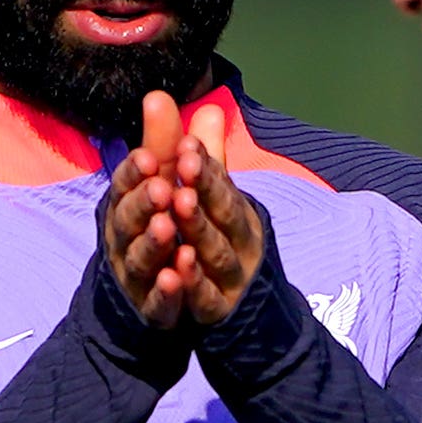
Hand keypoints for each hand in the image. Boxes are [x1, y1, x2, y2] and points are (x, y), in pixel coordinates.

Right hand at [103, 128, 200, 327]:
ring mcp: (135, 274)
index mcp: (126, 205)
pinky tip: (174, 278)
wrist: (143, 295)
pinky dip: (164, 290)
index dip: (134, 173)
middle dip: (142, 202)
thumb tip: (160, 93)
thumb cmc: (154, 224)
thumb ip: (165, 144)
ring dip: (152, 242)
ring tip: (168, 228)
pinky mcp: (150, 307)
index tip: (148, 157)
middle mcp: (124, 238)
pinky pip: (156, 300)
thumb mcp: (162, 182)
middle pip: (128, 220)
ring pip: (140, 257)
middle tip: (161, 188)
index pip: (125, 185)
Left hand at [169, 102, 263, 324]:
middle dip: (202, 193)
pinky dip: (190, 286)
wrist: (247, 314)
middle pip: (221, 217)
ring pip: (212, 255)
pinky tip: (173, 272)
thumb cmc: (222, 243)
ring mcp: (230, 279)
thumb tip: (207, 107)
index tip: (185, 146)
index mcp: (238, 212)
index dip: (206, 168)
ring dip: (195, 232)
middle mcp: (240, 243)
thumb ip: (207, 159)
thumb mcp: (215, 202)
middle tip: (180, 173)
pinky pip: (204, 300)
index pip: (223, 186)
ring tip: (174, 212)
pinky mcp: (216, 312)